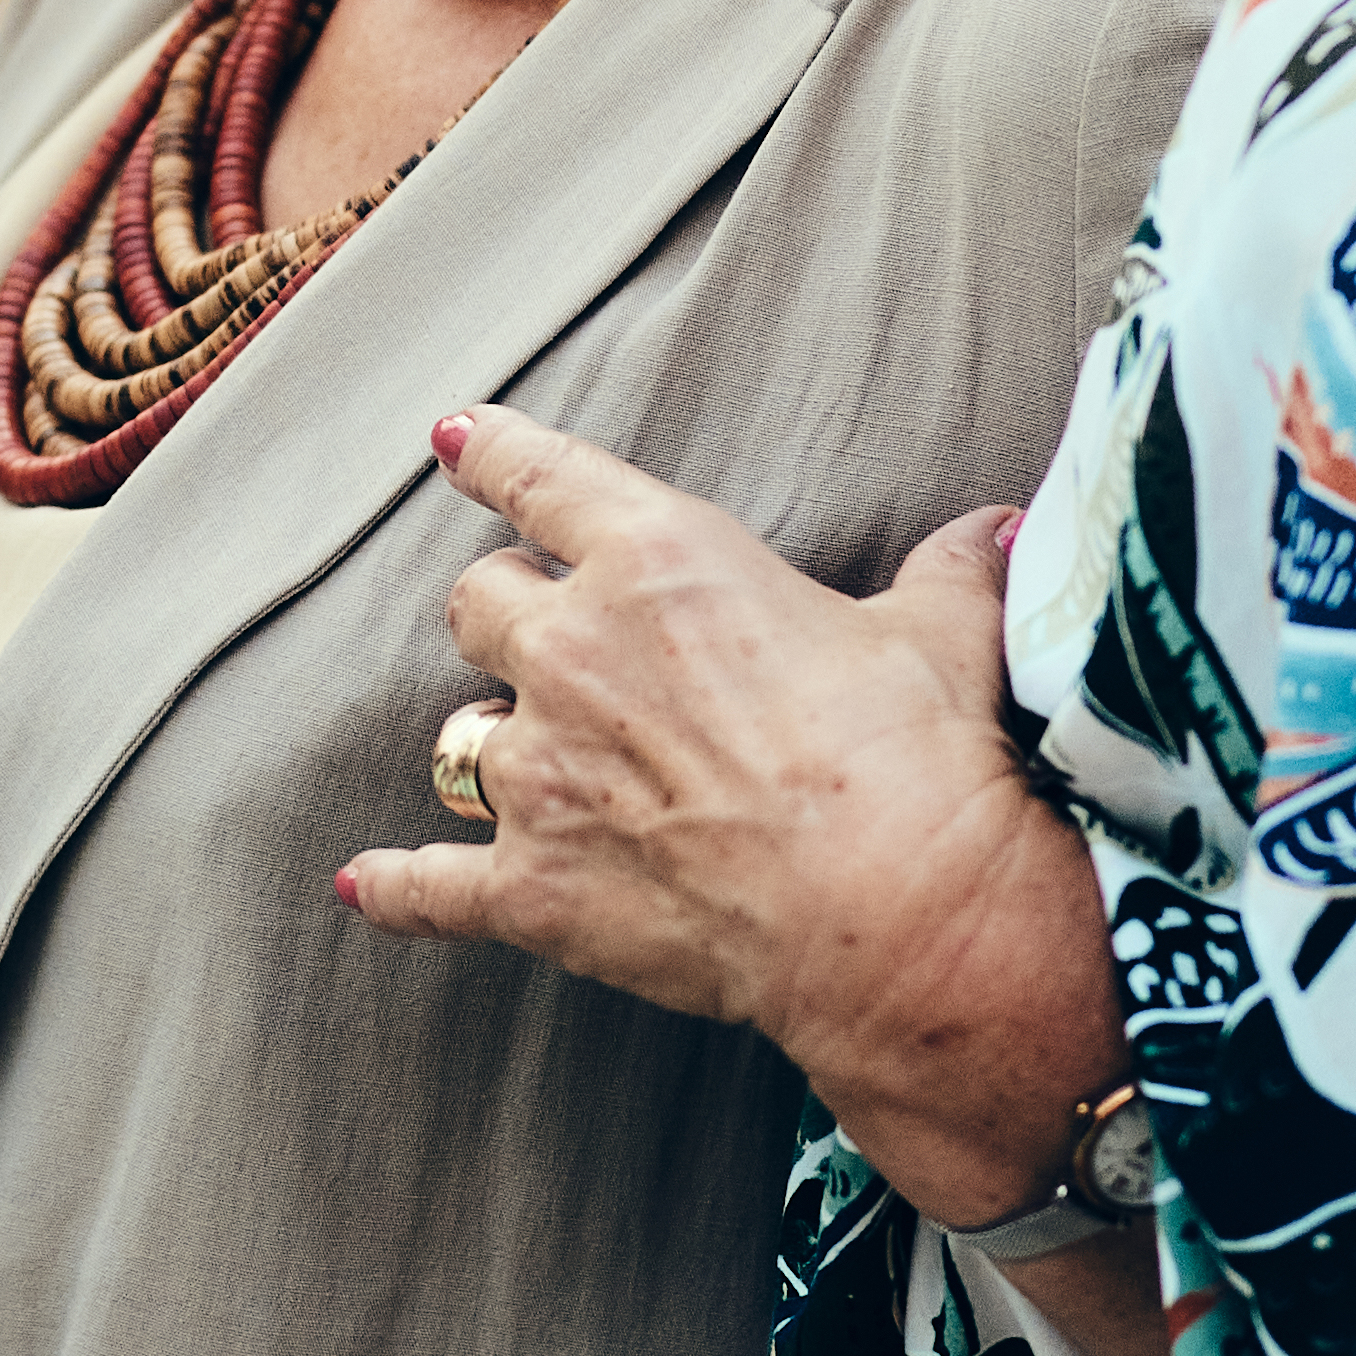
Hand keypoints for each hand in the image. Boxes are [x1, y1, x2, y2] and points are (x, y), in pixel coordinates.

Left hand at [340, 411, 1120, 1224]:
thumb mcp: (944, 634)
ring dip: (488, 743)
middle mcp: (574, 653)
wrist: (900, 916)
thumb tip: (989, 533)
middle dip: (506, 616)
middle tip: (553, 644)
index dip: (492, 454)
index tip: (456, 439)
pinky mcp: (532, 889)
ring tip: (530, 765)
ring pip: (456, 734)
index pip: (542, 477)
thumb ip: (946, 571)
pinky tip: (366, 884)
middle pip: (477, 604)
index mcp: (660, 561)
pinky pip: (427, 885)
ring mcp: (540, 775)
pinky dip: (399, 886)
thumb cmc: (922, 758)